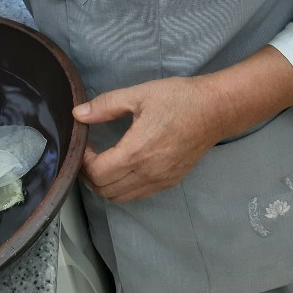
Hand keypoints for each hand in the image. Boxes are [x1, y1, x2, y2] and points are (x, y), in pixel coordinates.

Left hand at [72, 77, 223, 202]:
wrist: (215, 110)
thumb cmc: (177, 98)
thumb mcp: (138, 94)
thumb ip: (105, 106)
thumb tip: (77, 114)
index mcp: (136, 152)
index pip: (97, 173)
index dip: (83, 161)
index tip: (84, 144)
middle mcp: (147, 173)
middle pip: (105, 190)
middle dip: (89, 174)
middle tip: (89, 154)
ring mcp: (160, 181)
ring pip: (120, 197)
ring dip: (105, 184)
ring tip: (102, 161)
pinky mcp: (170, 182)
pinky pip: (137, 195)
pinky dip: (122, 188)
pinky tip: (122, 167)